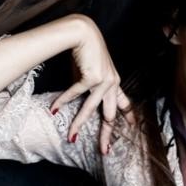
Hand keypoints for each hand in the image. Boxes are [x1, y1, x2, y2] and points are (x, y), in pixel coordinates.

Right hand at [50, 15, 134, 154]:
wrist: (84, 34)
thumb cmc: (87, 52)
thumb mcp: (93, 71)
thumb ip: (91, 87)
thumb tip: (80, 102)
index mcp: (115, 83)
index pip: (124, 104)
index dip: (128, 117)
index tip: (132, 128)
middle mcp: (112, 84)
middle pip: (111, 115)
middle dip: (107, 134)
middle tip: (104, 151)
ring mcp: (104, 81)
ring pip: (91, 110)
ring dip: (78, 124)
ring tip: (71, 138)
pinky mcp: (92, 77)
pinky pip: (75, 94)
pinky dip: (62, 102)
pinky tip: (53, 109)